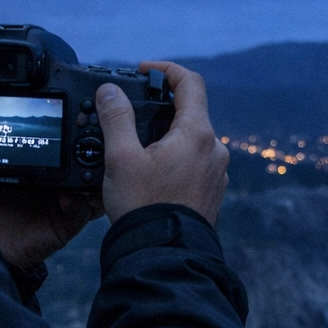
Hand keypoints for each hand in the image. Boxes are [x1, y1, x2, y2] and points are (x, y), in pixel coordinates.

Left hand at [0, 101, 100, 269]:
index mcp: (16, 162)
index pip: (40, 135)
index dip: (51, 120)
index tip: (55, 102)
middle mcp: (38, 178)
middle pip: (68, 152)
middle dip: (79, 135)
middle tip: (79, 122)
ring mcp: (54, 200)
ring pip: (84, 176)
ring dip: (92, 163)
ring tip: (89, 151)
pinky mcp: (62, 223)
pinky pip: (85, 209)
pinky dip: (86, 199)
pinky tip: (72, 193)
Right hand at [97, 61, 228, 225]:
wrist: (164, 256)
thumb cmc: (144, 207)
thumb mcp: (121, 157)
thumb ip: (116, 118)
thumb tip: (110, 91)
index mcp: (197, 134)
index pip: (190, 83)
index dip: (167, 70)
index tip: (145, 72)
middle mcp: (214, 150)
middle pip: (190, 113)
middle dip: (161, 109)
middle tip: (132, 116)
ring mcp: (216, 173)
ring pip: (192, 141)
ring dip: (167, 137)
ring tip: (137, 151)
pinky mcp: (211, 193)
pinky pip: (194, 165)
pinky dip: (175, 160)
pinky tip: (152, 175)